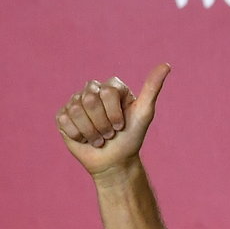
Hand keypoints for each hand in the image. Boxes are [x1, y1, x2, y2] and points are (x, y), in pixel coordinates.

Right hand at [56, 63, 170, 176]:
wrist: (115, 162)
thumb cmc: (131, 138)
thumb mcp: (144, 113)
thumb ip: (152, 88)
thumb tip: (166, 65)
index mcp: (111, 87)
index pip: (108, 92)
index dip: (114, 114)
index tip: (121, 126)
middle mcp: (92, 91)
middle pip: (90, 100)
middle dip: (103, 124)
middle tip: (110, 134)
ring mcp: (76, 102)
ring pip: (76, 111)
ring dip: (91, 132)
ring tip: (99, 138)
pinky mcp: (63, 116)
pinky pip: (64, 120)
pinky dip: (78, 135)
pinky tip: (85, 139)